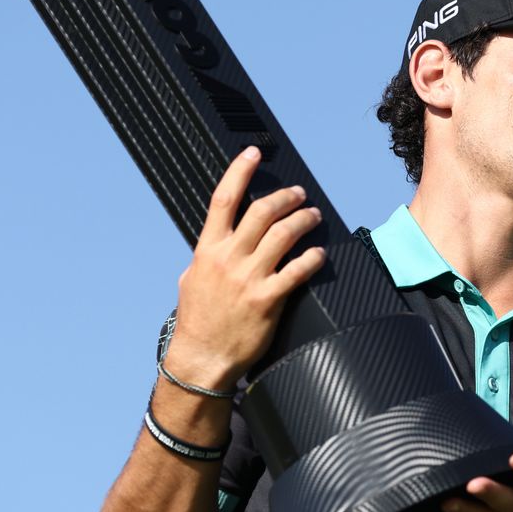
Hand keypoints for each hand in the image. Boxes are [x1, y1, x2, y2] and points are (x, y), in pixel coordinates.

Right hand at [164, 146, 325, 390]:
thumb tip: (223, 236)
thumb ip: (210, 253)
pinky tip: (319, 252)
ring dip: (304, 220)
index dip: (239, 170)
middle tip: (299, 194)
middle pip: (262, 211)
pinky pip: (297, 271)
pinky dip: (312, 257)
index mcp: (208, 249)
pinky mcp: (268, 300)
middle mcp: (229, 259)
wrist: (202, 359)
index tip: (253, 152)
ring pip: (283, 235)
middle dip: (286, 196)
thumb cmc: (198, 319)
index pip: (224, 199)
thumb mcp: (193, 278)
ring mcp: (249, 279)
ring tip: (313, 216)